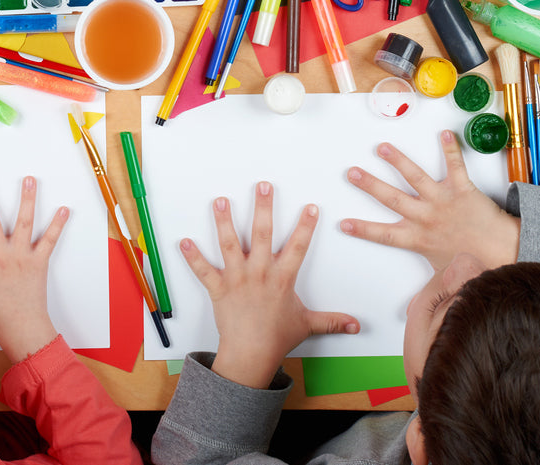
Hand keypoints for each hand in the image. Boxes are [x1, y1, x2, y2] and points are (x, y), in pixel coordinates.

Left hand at [181, 182, 358, 389]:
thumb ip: (332, 321)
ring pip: (230, 244)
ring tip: (221, 201)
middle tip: (263, 185)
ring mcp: (237, 278)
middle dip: (263, 208)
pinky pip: (203, 270)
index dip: (305, 226)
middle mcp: (259, 273)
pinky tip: (183, 241)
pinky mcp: (218, 288)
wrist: (251, 355)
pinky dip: (192, 256)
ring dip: (224, 221)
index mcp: (282, 278)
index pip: (298, 247)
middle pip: (262, 234)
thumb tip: (356, 325)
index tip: (310, 207)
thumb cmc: (276, 338)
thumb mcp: (307, 324)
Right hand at [340, 131, 520, 270]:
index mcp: (418, 239)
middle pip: (391, 198)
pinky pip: (455, 166)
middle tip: (352, 172)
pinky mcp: (463, 190)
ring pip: (415, 177)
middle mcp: (426, 217)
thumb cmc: (476, 265)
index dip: (362, 229)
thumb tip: (416, 306)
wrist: (505, 254)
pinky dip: (450, 148)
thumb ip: (428, 283)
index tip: (343, 223)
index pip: (383, 235)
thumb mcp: (444, 277)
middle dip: (369, 184)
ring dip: (397, 160)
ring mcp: (443, 201)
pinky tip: (444, 133)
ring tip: (382, 147)